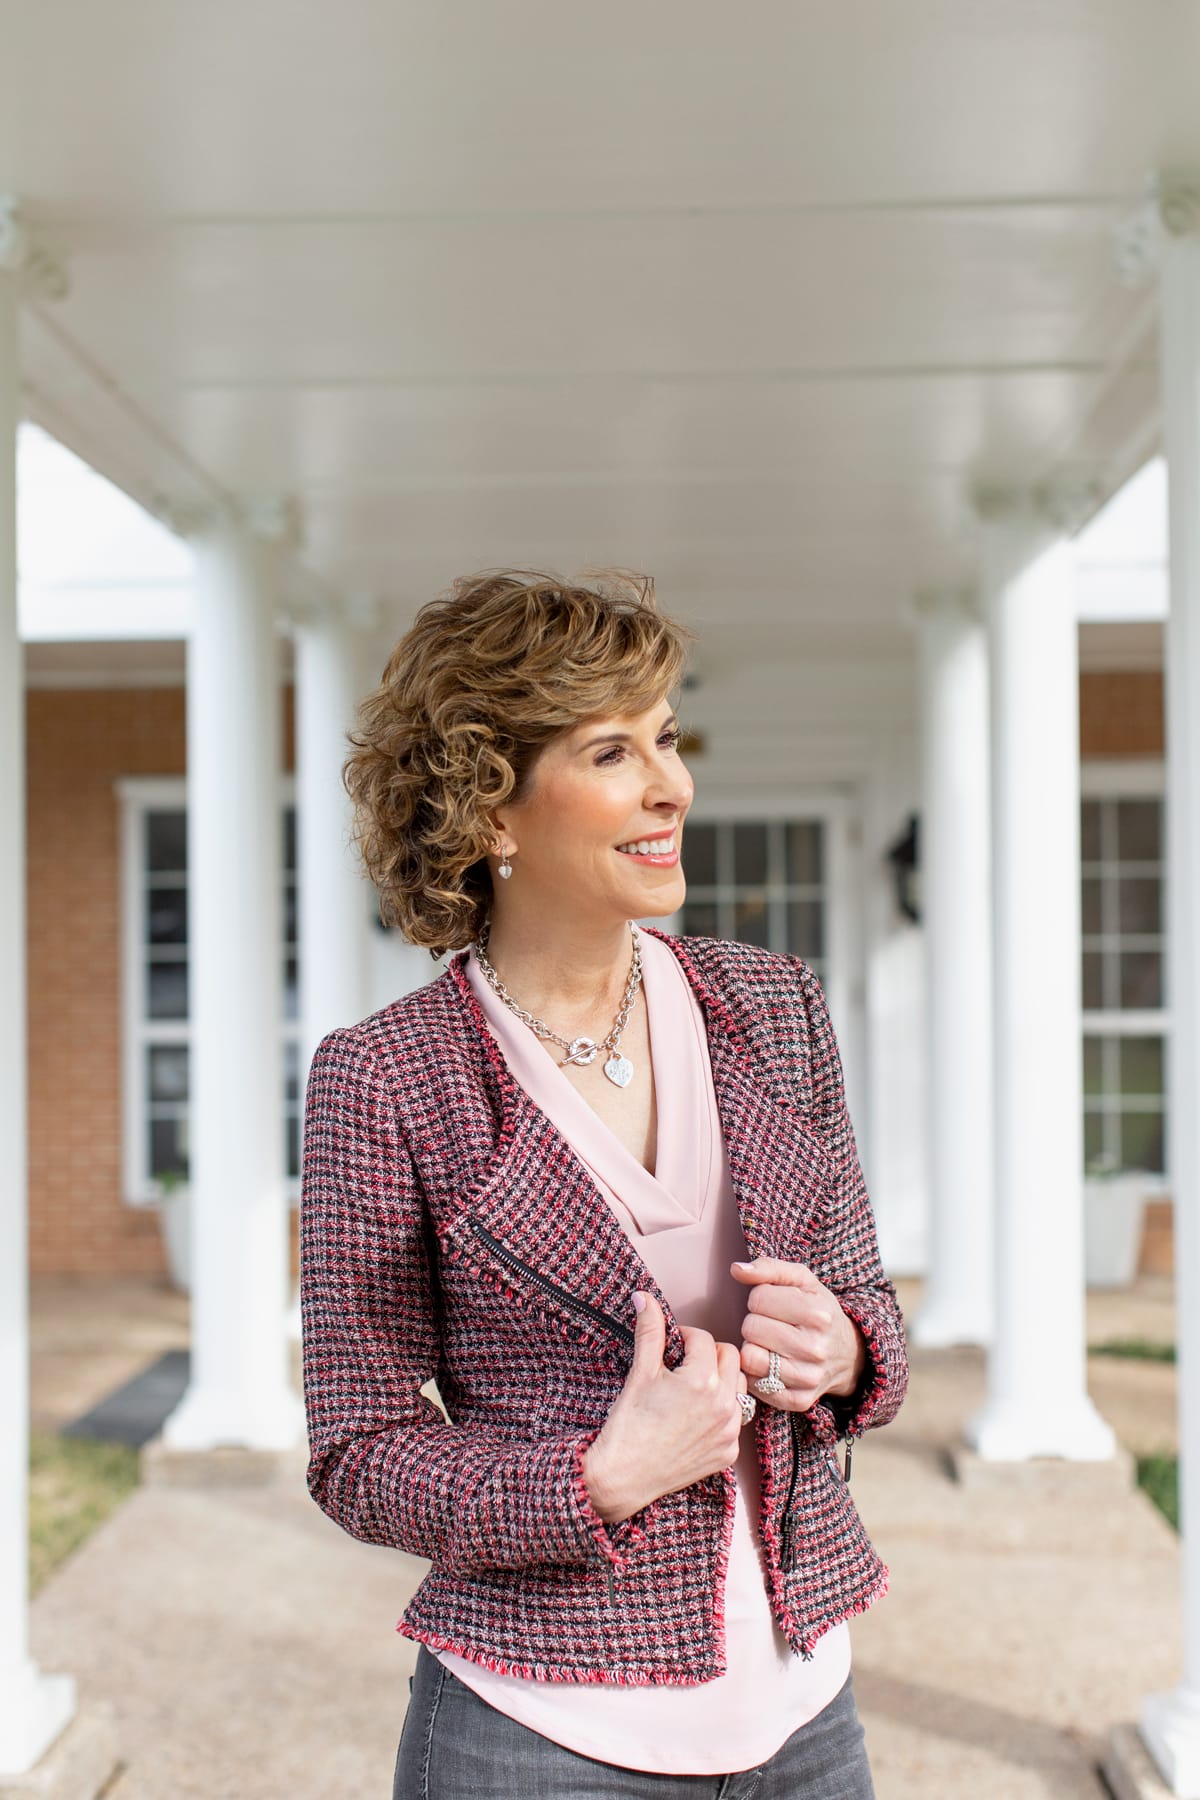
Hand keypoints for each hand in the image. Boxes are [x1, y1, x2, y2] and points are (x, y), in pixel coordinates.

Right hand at [583, 1293, 748, 1523]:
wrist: (624, 1475)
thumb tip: (645, 1297)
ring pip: (739, 1386)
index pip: (705, 1339)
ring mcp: (730, 1431)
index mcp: (702, 1380)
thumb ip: (650, 1330)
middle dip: (708, 1354)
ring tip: (692, 1388)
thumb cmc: (629, 1424)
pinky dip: (721, 1412)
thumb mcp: (641, 1372)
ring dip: (721, 1380)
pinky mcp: (729, 1453)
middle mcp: (724, 1405)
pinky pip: (737, 1419)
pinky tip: (696, 1416)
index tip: (670, 1347)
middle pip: (730, 1357)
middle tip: (682, 1365)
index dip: (685, 1338)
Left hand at [731, 1257, 865, 1412]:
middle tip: (771, 1324)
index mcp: (818, 1314)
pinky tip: (770, 1364)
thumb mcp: (802, 1280)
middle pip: (751, 1328)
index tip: (773, 1304)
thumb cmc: (818, 1311)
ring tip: (769, 1343)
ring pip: (750, 1358)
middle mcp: (815, 1348)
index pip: (758, 1298)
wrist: (848, 1353)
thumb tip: (737, 1269)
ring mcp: (808, 1378)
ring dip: (754, 1347)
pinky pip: (755, 1385)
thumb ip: (769, 1267)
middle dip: (755, 1322)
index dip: (760, 1298)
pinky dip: (756, 1373)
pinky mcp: (799, 1400)